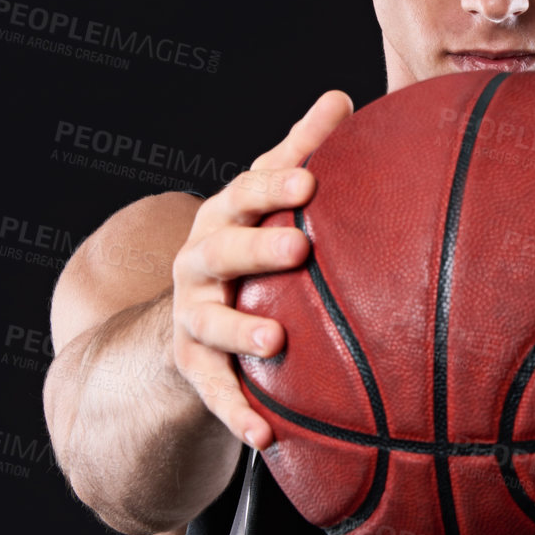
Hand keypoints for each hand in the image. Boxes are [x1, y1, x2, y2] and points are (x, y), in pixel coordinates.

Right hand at [169, 90, 352, 450]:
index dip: (275, 184)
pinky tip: (265, 437)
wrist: (192, 312)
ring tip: (275, 343)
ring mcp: (192, 315)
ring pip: (208, 322)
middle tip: (299, 248)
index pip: (248, 190)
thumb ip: (303, 149)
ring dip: (239, 332)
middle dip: (256, 248)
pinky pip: (213, 393)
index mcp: (227, 213)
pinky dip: (236, 414)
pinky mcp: (193, 367)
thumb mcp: (270, 196)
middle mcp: (199, 260)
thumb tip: (342, 97)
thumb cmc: (253, 240)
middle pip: (221, 250)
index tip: (309, 180)